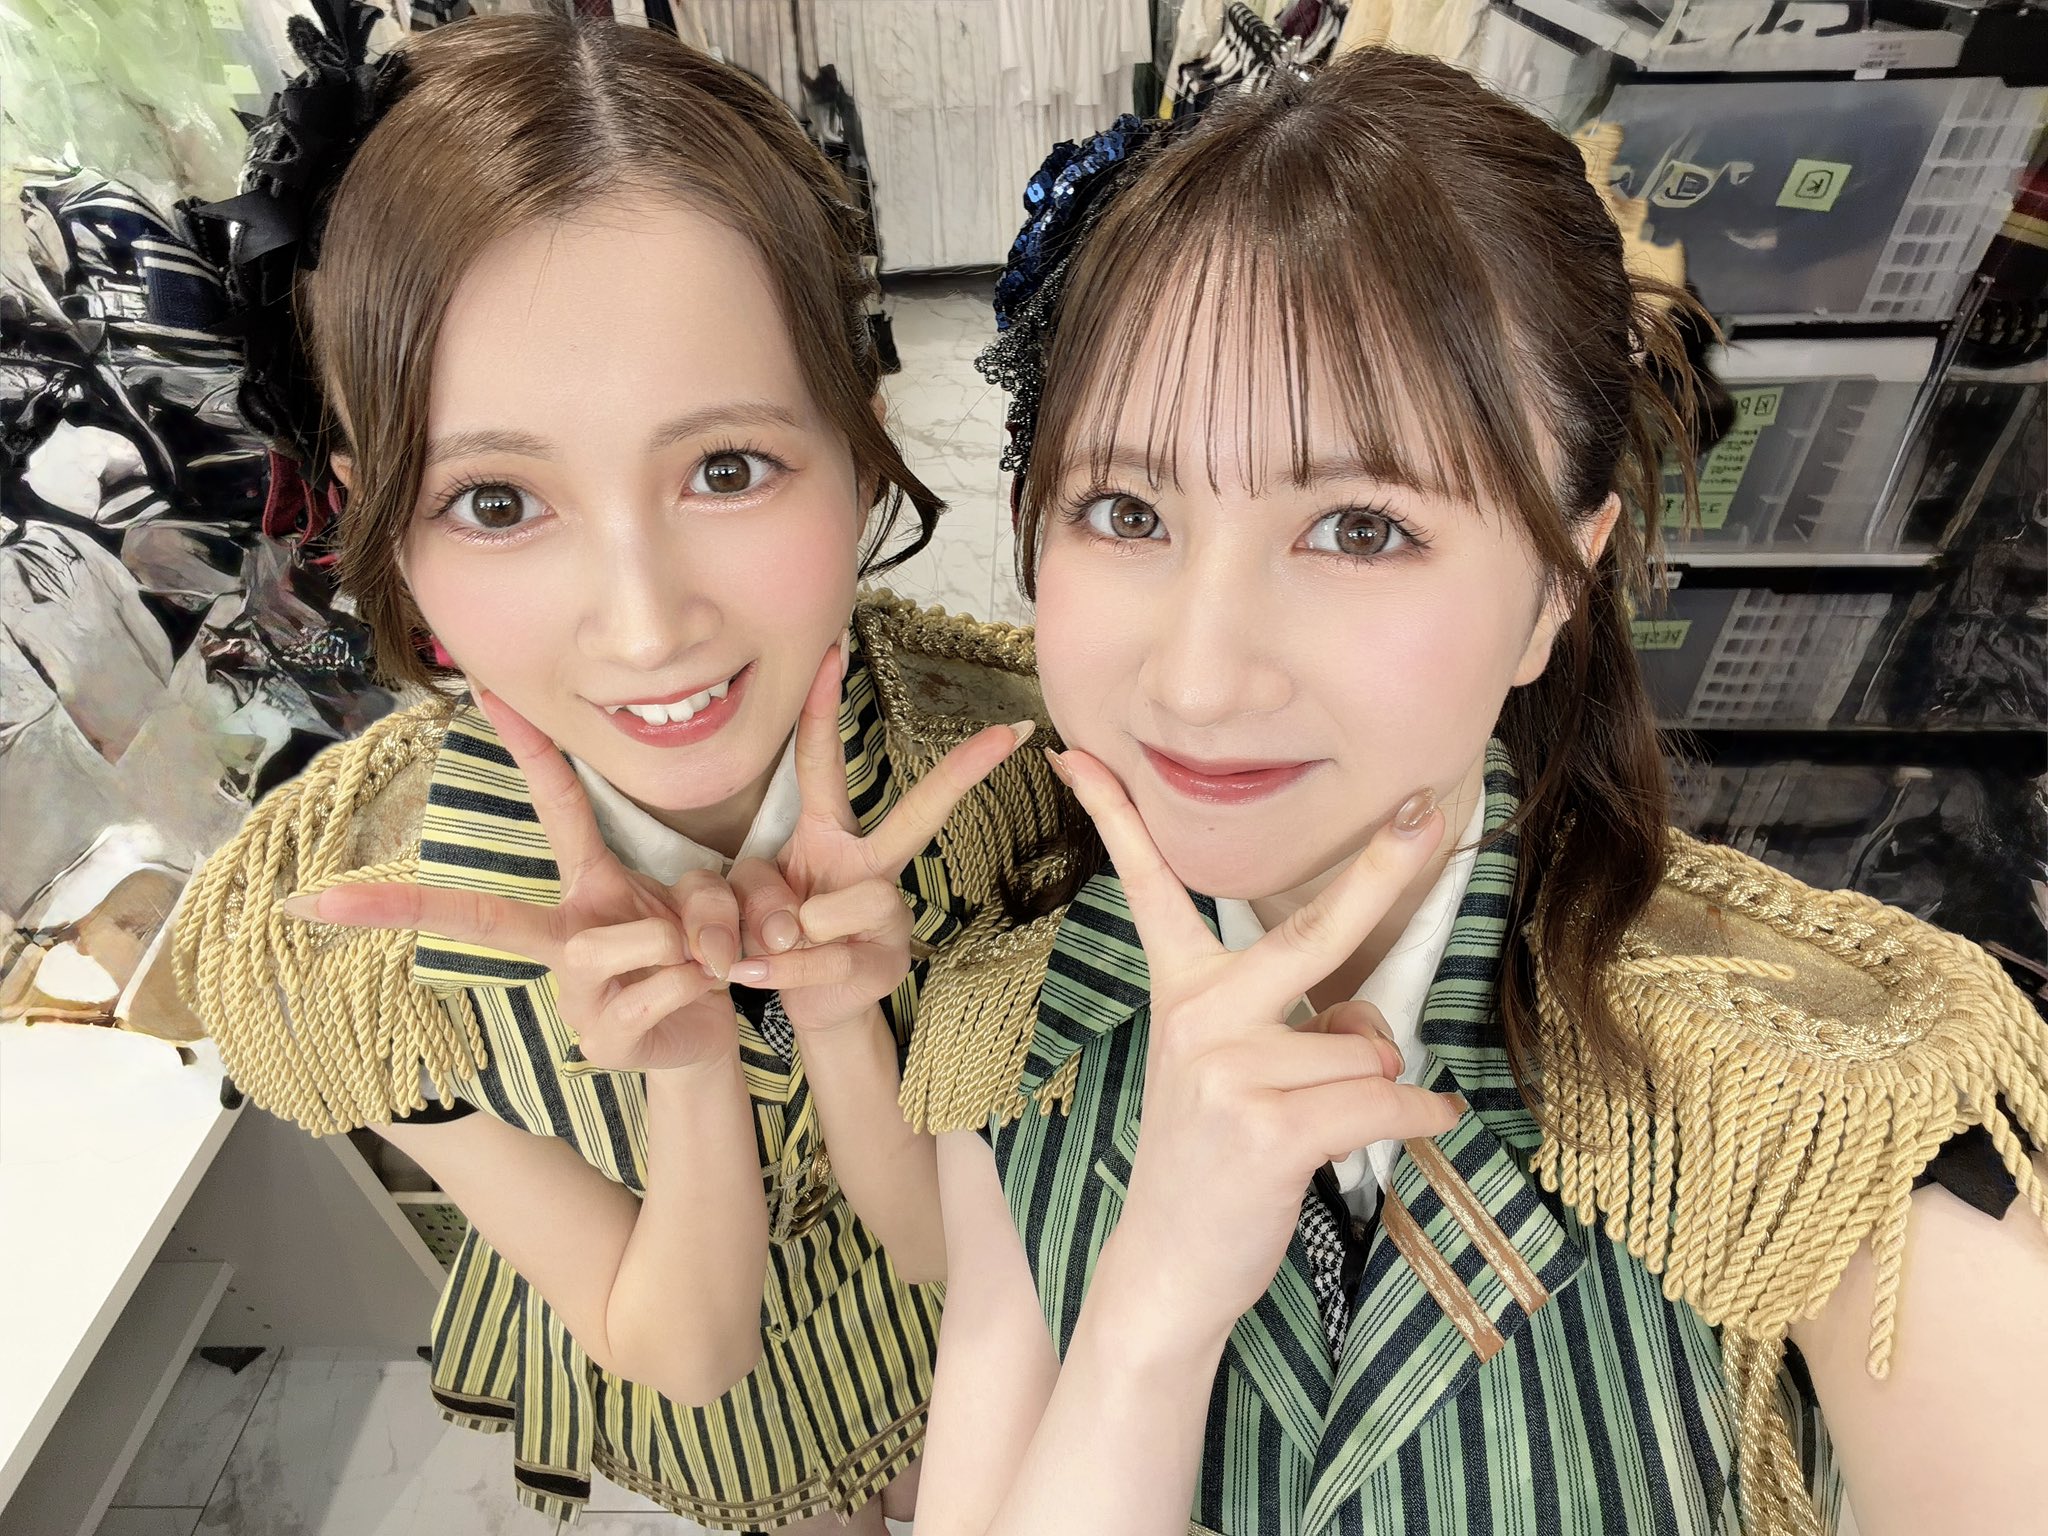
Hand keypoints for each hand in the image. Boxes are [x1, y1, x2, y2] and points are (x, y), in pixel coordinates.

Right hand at [284, 692, 740, 1072]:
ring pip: (607, 944)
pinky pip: (655, 984)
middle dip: (408, 908)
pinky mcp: (600, 1041)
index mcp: (582, 894)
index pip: (555, 808)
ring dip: (675, 940)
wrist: (705, 1040)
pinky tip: (703, 991)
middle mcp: (562, 942)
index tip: (484, 690)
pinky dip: (695, 980)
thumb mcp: (700, 908)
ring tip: (701, 957)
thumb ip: (699, 897)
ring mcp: (570, 998)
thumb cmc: (689, 960)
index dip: (527, 748)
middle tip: (319, 902)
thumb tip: (688, 933)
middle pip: (486, 919)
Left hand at [725, 643, 1031, 1032]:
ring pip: (836, 906)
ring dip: (782, 932)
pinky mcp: (884, 963)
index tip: (836, 648)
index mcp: (829, 836)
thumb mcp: (748, 899)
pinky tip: (751, 975)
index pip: (822, 762)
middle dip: (962, 774)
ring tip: (764, 950)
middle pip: (917, 816)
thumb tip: (794, 921)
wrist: (809, 1006)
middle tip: (1009, 734)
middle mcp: (870, 866)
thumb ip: (753, 891)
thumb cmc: (780, 936)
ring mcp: (888, 914)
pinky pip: (824, 957)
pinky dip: (777, 970)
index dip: (823, 706)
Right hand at [1050, 747, 1464, 1341]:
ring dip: (1383, 1090)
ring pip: (1370, 1049)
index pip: (1146, 887)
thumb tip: (1374, 1027)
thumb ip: (1296, 1026)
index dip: (1114, 815)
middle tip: (1427, 812)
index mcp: (1180, 991)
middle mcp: (1197, 1015)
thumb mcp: (1233, 1072)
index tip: (1074, 755)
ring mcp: (1229, 1070)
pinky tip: (1419, 1131)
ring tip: (1329, 1125)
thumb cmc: (1215, 1160)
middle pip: (1313, 932)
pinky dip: (1423, 1122)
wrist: (1168, 1266)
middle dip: (1382, 869)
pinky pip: (1390, 1104)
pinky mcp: (1270, 1128)